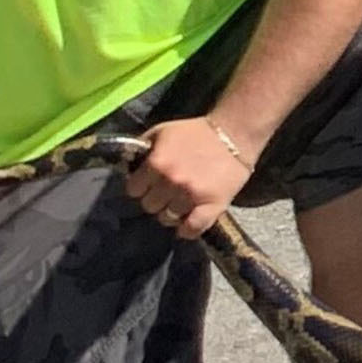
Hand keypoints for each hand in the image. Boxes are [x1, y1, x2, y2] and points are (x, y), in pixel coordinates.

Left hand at [122, 115, 258, 240]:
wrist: (235, 133)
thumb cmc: (195, 132)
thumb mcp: (162, 131)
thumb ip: (141, 149)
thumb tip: (127, 166)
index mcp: (157, 163)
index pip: (133, 190)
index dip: (140, 186)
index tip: (149, 184)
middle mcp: (171, 182)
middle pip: (149, 206)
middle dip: (156, 199)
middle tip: (167, 192)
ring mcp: (192, 196)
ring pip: (168, 219)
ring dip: (171, 212)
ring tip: (180, 204)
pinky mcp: (213, 206)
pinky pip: (193, 229)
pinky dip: (187, 230)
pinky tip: (187, 225)